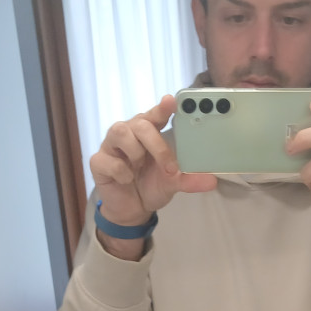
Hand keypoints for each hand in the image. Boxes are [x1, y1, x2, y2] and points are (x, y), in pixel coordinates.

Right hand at [89, 95, 216, 255]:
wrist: (132, 209)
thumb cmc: (152, 185)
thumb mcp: (174, 183)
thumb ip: (190, 180)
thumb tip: (212, 181)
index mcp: (149, 132)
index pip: (156, 114)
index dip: (163, 106)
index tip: (172, 101)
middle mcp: (130, 132)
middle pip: (140, 122)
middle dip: (156, 144)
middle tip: (169, 167)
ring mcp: (112, 145)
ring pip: (119, 131)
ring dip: (135, 151)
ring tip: (139, 167)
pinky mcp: (98, 161)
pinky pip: (107, 159)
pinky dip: (121, 172)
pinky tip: (126, 180)